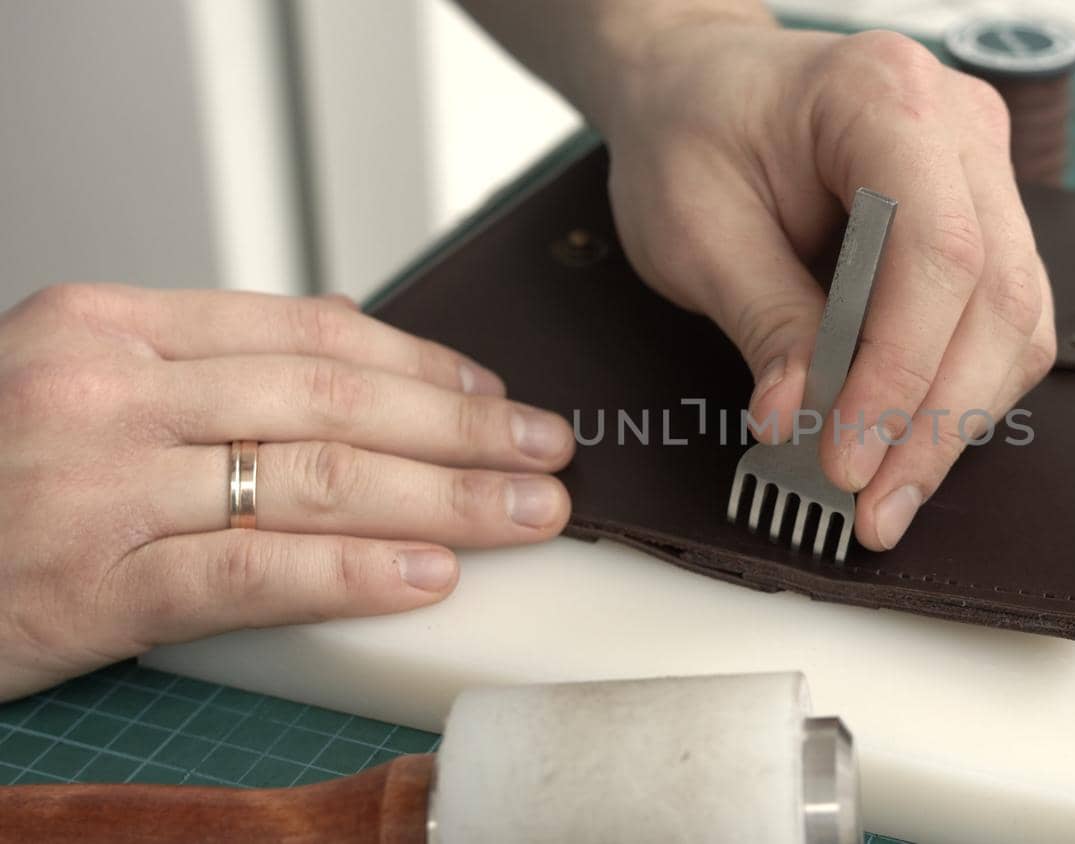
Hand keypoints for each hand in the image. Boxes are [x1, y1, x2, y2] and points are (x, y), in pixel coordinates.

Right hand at [0, 284, 573, 699]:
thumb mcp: (76, 384)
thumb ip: (203, 367)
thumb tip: (348, 349)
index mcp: (110, 323)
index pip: (307, 333)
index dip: (423, 364)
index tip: (495, 392)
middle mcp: (105, 388)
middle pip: (331, 401)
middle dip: (460, 428)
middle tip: (548, 451)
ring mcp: (95, 484)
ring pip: (310, 480)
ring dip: (442, 498)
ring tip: (529, 513)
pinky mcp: (86, 585)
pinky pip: (249, 573)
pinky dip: (352, 571)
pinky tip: (430, 576)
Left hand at [601, 24, 1056, 550]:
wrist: (701, 85)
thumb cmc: (690, 132)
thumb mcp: (694, 228)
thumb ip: (761, 321)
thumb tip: (798, 421)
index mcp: (883, 95)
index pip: (937, 248)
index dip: (902, 368)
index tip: (850, 458)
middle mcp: (958, 125)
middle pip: (997, 293)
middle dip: (938, 419)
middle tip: (875, 508)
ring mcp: (983, 170)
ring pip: (1016, 317)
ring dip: (956, 419)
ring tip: (886, 496)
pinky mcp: (982, 217)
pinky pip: (999, 318)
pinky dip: (958, 391)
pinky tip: (905, 443)